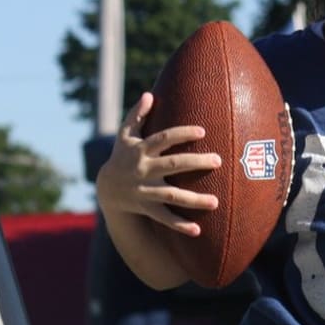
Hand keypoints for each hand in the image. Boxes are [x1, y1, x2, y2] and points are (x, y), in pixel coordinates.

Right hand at [95, 92, 221, 236]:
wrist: (107, 189)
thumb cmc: (122, 156)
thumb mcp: (125, 135)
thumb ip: (137, 115)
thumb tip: (149, 94)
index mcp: (141, 150)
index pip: (164, 139)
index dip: (182, 134)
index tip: (203, 131)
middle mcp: (144, 170)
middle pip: (173, 165)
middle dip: (195, 162)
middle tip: (218, 160)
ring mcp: (145, 190)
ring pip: (171, 196)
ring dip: (193, 200)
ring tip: (216, 202)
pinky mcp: (147, 207)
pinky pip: (164, 218)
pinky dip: (180, 225)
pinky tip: (198, 230)